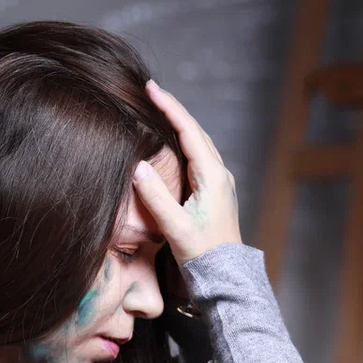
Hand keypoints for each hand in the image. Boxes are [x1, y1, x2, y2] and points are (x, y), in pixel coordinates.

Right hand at [133, 80, 241, 263]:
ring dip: (179, 124)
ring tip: (158, 109)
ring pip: (198, 143)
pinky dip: (184, 142)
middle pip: (195, 131)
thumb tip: (138, 166)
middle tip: (150, 92)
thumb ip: (156, 197)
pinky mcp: (214, 190)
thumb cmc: (202, 253)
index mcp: (212, 176)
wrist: (224, 274)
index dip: (169, 108)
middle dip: (173, 110)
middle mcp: (219, 174)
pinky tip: (171, 142)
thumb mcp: (175, 227)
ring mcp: (219, 181)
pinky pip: (198, 156)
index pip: (189, 131)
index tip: (151, 88)